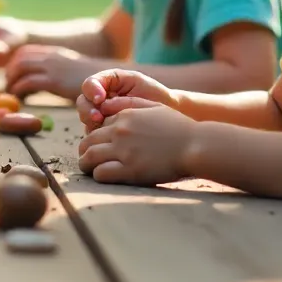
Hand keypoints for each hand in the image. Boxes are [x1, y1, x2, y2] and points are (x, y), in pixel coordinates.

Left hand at [4, 45, 97, 98]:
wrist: (108, 82)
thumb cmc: (91, 82)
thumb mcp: (69, 71)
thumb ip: (53, 72)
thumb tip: (38, 81)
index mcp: (54, 53)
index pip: (25, 51)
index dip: (14, 63)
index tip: (12, 77)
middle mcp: (51, 56)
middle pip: (19, 58)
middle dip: (10, 72)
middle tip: (9, 87)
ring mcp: (52, 67)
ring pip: (20, 67)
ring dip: (12, 81)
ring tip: (13, 94)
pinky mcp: (54, 80)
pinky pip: (28, 82)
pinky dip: (19, 90)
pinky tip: (21, 99)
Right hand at [77, 69, 176, 130]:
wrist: (168, 113)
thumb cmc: (152, 93)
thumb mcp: (134, 79)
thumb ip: (113, 80)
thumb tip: (96, 97)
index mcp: (105, 85)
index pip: (89, 85)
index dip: (91, 91)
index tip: (101, 97)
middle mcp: (99, 101)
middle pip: (82, 103)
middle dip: (87, 110)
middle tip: (97, 116)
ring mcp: (101, 118)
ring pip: (86, 120)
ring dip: (91, 124)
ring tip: (102, 126)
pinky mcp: (106, 134)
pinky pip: (95, 136)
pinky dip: (98, 136)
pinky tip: (107, 138)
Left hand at [77, 97, 195, 185]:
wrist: (195, 145)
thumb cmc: (180, 128)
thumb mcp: (154, 107)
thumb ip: (131, 104)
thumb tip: (108, 105)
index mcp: (125, 116)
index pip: (97, 126)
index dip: (96, 137)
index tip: (100, 145)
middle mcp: (120, 131)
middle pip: (87, 141)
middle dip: (85, 150)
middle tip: (88, 160)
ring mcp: (123, 150)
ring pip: (88, 156)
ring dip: (86, 164)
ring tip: (90, 169)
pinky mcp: (129, 169)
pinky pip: (101, 173)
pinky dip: (98, 175)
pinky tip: (103, 176)